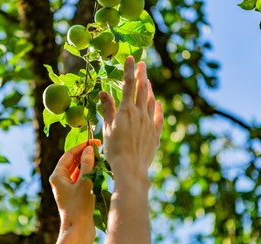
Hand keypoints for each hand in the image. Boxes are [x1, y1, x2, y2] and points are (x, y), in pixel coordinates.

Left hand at [49, 139, 100, 230]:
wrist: (78, 230)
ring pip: (78, 169)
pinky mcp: (75, 194)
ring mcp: (67, 187)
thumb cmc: (79, 206)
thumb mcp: (84, 182)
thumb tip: (89, 149)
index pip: (68, 154)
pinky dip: (89, 172)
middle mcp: (60, 180)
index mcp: (57, 175)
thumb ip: (87, 163)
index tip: (93, 140)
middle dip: (85, 153)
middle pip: (72, 161)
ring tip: (100, 157)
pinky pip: (81, 178)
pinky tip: (99, 170)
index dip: (81, 146)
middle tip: (99, 147)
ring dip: (88, 163)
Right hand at [100, 56, 162, 188]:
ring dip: (149, 89)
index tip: (131, 58)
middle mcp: (140, 113)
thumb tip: (103, 92)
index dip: (129, 70)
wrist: (131, 167)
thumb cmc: (114, 149)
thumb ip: (107, 109)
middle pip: (142, 89)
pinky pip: (158, 116)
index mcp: (126, 110)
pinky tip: (157, 103)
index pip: (127, 84)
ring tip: (147, 80)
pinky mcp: (155, 133)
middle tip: (142, 63)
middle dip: (141, 74)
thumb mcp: (106, 128)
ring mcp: (149, 122)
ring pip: (150, 100)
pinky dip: (157, 107)